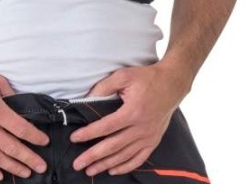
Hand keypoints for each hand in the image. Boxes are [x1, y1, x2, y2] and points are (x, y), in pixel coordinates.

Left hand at [68, 61, 189, 176]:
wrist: (171, 83)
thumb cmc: (147, 78)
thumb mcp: (124, 75)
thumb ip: (105, 86)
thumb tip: (88, 98)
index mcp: (132, 111)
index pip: (106, 127)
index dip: (88, 134)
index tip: (74, 138)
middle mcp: (141, 128)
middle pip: (113, 146)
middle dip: (93, 156)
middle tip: (78, 164)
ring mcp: (148, 136)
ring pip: (124, 155)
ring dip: (106, 164)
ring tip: (91, 170)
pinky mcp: (154, 140)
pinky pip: (139, 159)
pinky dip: (125, 166)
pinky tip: (113, 171)